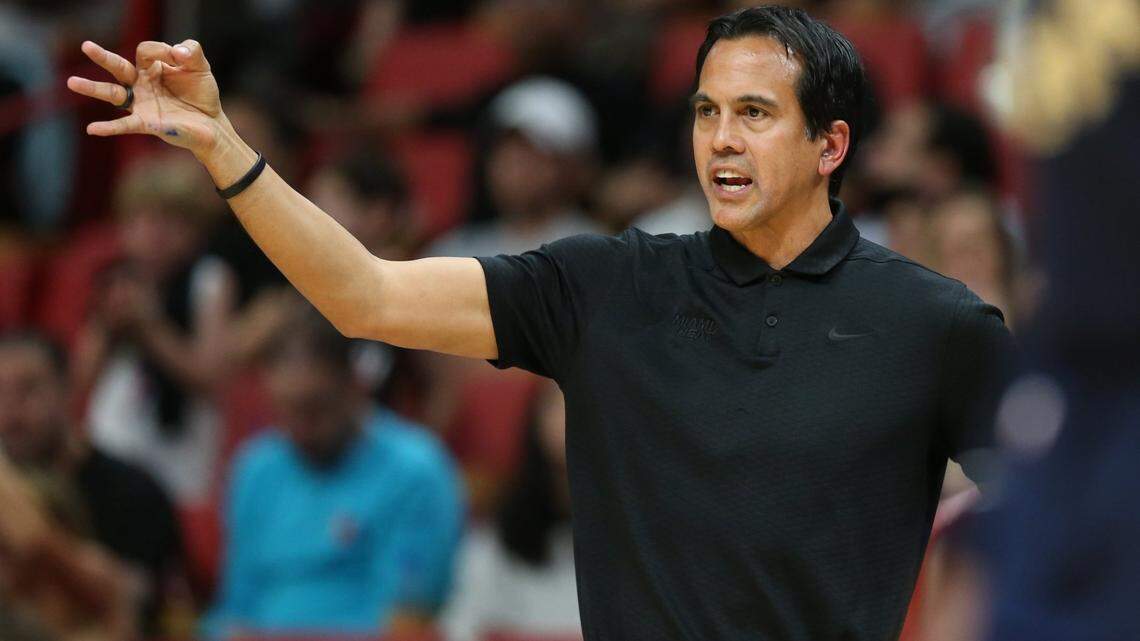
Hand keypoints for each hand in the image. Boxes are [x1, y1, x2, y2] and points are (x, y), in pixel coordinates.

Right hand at [66, 40, 223, 156]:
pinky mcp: (147, 123)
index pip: (145, 51)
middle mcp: (141, 84)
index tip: (179, 58)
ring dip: (93, 88)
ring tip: (72, 82)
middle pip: (118, 67)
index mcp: (151, 68)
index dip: (162, 50)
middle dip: (103, 57)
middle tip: (86, 46)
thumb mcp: (200, 67)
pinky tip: (92, 129)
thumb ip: (192, 51)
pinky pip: (125, 125)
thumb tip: (177, 52)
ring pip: (113, 94)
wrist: (212, 124)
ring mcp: (141, 104)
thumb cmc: (201, 94)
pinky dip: (108, 127)